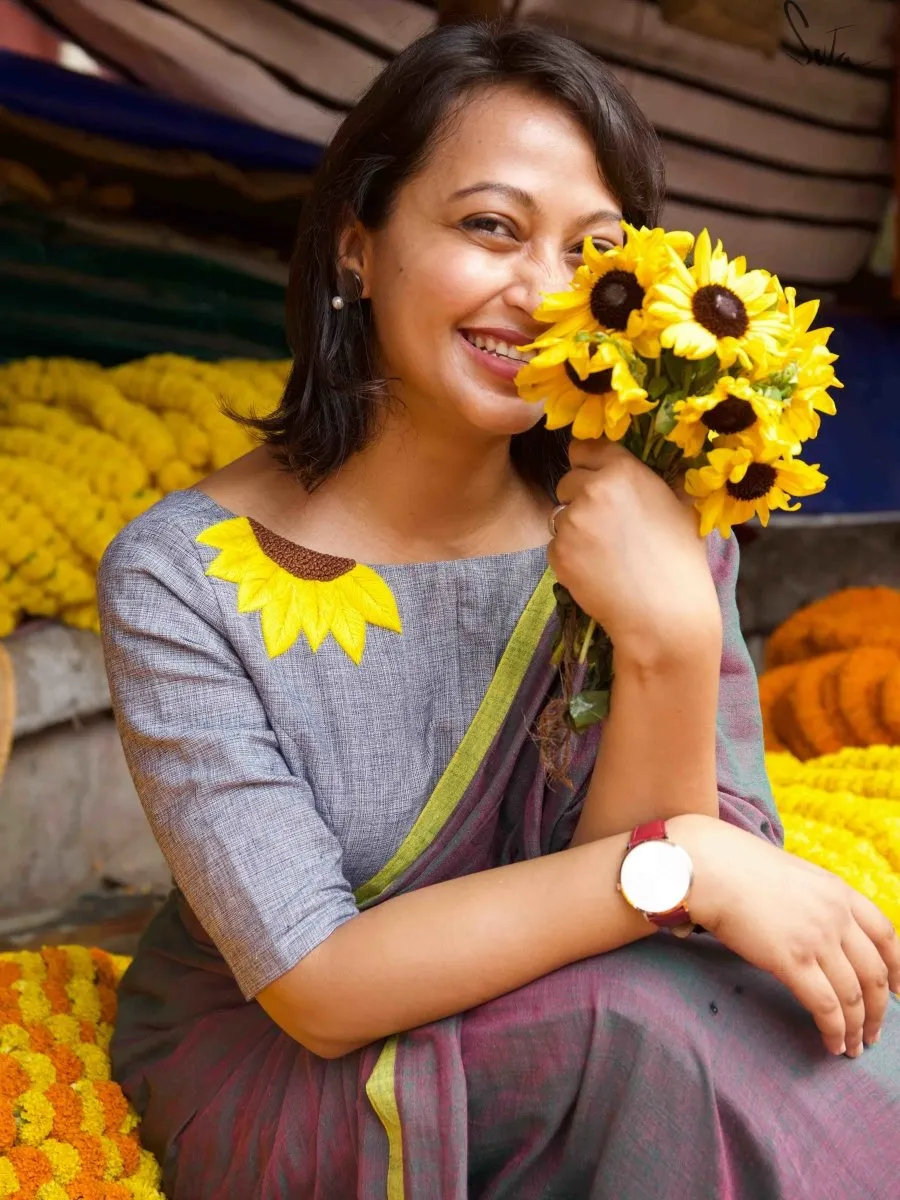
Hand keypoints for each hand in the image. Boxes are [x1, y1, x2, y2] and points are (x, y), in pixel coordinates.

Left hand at [549, 439, 719, 661]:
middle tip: (606, 525)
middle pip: (568, 480)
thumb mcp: (679, 506)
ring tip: (605, 552)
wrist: (665, 614)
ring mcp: (571, 523)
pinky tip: (597, 571)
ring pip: (560, 514)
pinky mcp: (557, 553)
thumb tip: (637, 469)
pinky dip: (570, 556)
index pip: (585, 446)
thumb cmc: (681, 561)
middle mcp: (592, 490)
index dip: (589, 463)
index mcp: (623, 471)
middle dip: (581, 497)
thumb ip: (650, 480)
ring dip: (575, 528)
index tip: (596, 478)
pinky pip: (556, 545)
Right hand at [673, 814, 899, 1056]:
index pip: (887, 935)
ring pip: (854, 996)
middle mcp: (836, 915)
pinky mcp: (792, 960)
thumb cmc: (738, 867)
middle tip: (874, 1032)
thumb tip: (815, 928)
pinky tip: (832, 1044)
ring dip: (857, 1028)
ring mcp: (817, 938)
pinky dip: (834, 1030)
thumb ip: (813, 901)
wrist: (709, 866)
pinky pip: (826, 1006)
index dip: (899, 969)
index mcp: (839, 892)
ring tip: (852, 1047)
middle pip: (876, 973)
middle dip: (881, 1009)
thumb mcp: (792, 875)